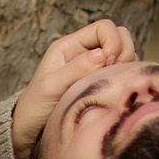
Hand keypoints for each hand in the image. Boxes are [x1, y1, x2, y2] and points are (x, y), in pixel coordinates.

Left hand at [11, 19, 139, 158]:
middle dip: (124, 53)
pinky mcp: (103, 84)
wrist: (31, 130)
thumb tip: (102, 55)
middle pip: (120, 37)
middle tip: (112, 75)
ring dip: (127, 67)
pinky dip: (126, 79)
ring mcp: (97, 69)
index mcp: (70, 46)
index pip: (104, 28)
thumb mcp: (50, 87)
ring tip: (112, 85)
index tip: (107, 64)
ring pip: (127, 55)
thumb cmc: (35, 107)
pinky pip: (125, 73)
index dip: (113, 42)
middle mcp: (85, 53)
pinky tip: (115, 93)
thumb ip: (75, 69)